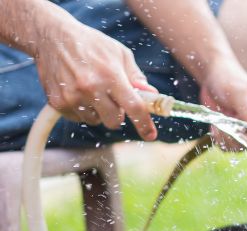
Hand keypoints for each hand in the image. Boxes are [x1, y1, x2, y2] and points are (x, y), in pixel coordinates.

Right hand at [34, 18, 157, 140]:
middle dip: (118, 115)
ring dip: (98, 112)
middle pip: (114, 121)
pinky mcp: (58, 102)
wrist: (52, 36)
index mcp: (110, 76)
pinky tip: (78, 91)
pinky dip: (82, 110)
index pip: (134, 107)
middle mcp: (91, 88)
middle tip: (113, 100)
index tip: (150, 135)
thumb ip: (137, 78)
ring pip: (96, 121)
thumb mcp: (120, 54)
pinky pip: (78, 118)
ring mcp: (72, 96)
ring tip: (92, 90)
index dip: (144, 124)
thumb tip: (152, 96)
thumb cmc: (91, 45)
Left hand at [199, 57, 246, 147]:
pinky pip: (229, 148)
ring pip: (243, 148)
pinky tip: (217, 125)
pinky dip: (220, 139)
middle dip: (244, 139)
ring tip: (221, 121)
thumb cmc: (228, 77)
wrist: (212, 75)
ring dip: (229, 139)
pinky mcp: (234, 134)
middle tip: (230, 125)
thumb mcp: (239, 93)